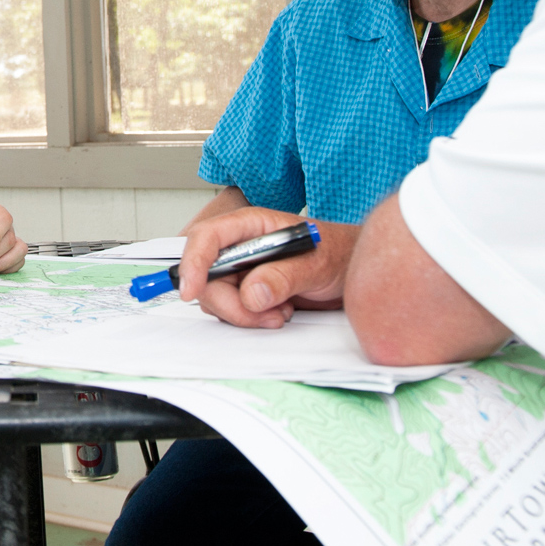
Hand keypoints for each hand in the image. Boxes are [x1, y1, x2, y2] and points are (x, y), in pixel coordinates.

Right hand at [177, 192, 356, 330]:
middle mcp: (241, 247)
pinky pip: (230, 311)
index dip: (194, 262)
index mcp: (253, 225)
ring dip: (244, 314)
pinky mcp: (245, 292)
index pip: (208, 237)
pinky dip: (250, 320)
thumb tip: (252, 294)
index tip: (191, 290)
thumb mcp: (318, 263)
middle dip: (229, 303)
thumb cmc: (339, 254)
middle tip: (263, 314)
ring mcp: (241, 271)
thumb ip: (284, 276)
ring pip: (216, 298)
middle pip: (207, 277)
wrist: (353, 273)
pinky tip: (277, 313)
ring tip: (280, 311)